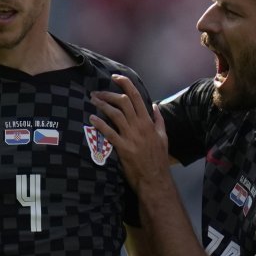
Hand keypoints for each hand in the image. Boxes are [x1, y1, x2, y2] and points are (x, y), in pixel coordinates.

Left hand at [89, 74, 169, 191]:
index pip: (137, 97)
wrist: (155, 178)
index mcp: (148, 122)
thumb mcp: (163, 137)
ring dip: (102, 105)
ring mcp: (131, 137)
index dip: (126, 84)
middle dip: (109, 93)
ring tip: (92, 100)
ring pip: (115, 114)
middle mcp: (140, 126)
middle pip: (123, 102)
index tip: (116, 77)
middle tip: (97, 92)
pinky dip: (100, 124)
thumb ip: (158, 120)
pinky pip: (110, 133)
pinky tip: (92, 119)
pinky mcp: (123, 148)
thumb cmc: (158, 158)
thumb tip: (154, 106)